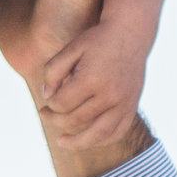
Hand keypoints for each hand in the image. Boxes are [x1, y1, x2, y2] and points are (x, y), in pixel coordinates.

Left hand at [35, 16, 150, 150]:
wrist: (130, 34)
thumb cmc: (97, 40)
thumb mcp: (70, 48)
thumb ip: (52, 71)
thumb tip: (46, 98)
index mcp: (92, 79)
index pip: (62, 104)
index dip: (50, 104)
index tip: (47, 98)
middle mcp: (110, 94)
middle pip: (76, 120)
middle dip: (55, 120)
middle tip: (44, 115)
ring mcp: (124, 103)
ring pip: (98, 134)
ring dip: (78, 142)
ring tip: (62, 142)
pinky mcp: (132, 107)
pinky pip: (117, 132)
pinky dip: (101, 140)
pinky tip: (88, 140)